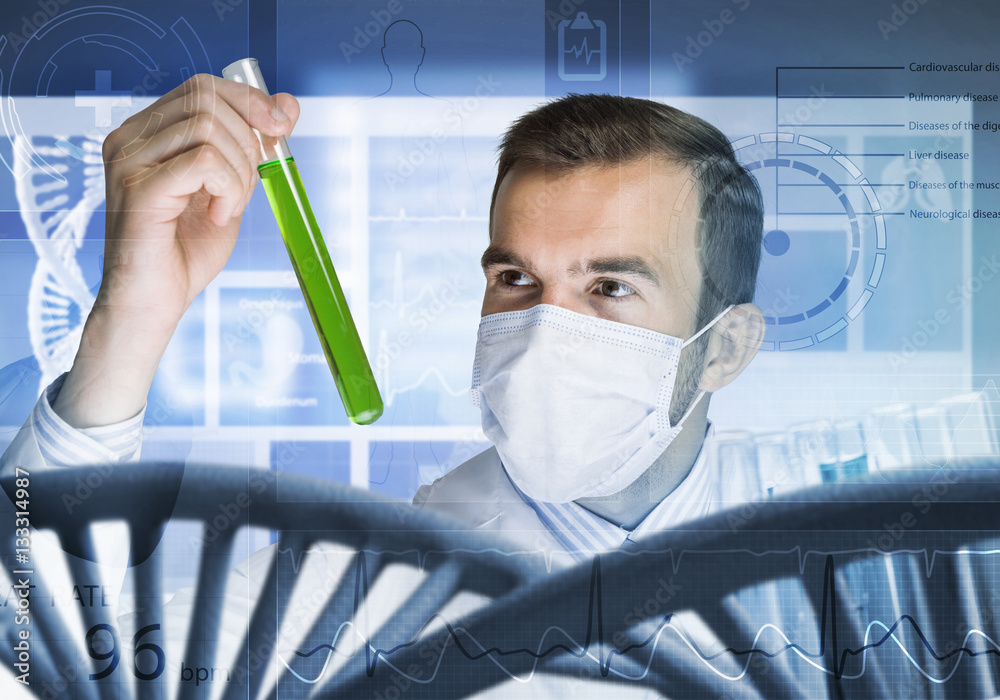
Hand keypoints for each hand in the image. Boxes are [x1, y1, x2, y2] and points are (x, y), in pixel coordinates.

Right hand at [53, 74, 299, 427]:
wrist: (155, 302)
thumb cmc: (185, 251)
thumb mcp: (233, 188)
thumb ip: (253, 146)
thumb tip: (287, 104)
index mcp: (148, 132)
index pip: (203, 86)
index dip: (250, 101)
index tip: (281, 129)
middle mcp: (130, 138)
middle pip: (207, 99)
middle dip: (248, 141)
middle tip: (245, 189)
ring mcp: (128, 160)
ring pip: (208, 129)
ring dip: (238, 172)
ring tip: (226, 208)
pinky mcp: (138, 188)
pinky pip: (203, 162)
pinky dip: (226, 189)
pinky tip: (216, 216)